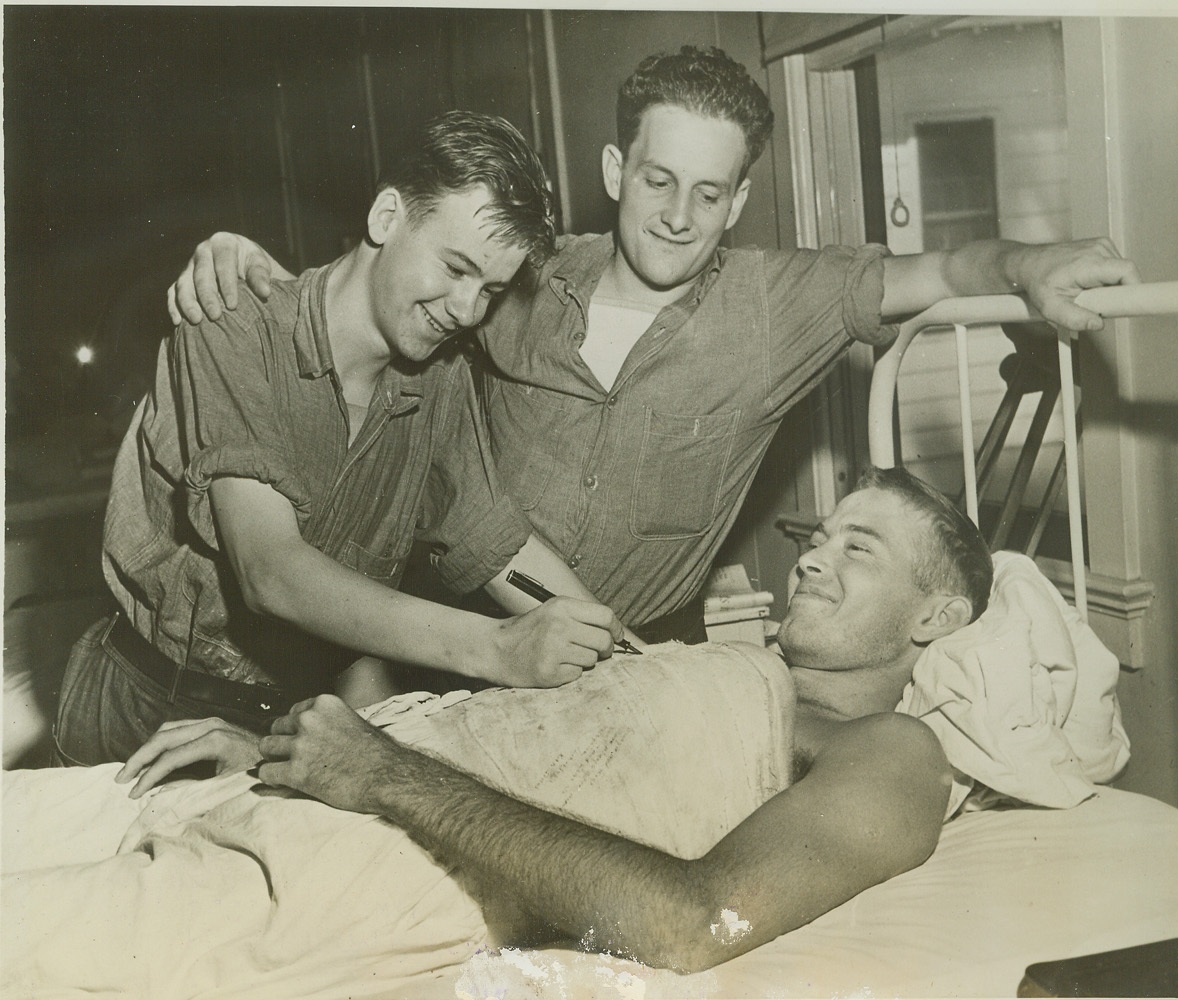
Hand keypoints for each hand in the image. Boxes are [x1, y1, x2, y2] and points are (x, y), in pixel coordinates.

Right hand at [115, 717, 261, 798]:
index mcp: (214, 741)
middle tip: (120, 779)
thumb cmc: (259, 774)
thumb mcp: (228, 786)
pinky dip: (160, 743)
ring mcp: (211, 722)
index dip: (149, 777)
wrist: (280, 757)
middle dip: (139, 759)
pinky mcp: (211, 724)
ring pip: (167, 730)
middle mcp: (210, 725)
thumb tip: (161, 797)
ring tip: (131, 769)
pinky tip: (151, 758)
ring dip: (146, 749)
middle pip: (163, 738)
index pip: (170, 758)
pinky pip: (177, 729)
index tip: (132, 793)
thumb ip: (195, 789)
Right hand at [166, 232, 280, 325]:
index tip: (233, 306)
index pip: (224, 264)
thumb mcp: (259, 264)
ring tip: (196, 320)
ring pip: (183, 283)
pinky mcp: (183, 279)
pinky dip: (173, 306)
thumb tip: (265, 292)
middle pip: (201, 275)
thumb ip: (261, 276)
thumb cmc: (251, 263)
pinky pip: (173, 291)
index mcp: (223, 243)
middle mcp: (203, 252)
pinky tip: (177, 321)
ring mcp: (190, 265)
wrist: (239, 260)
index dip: (227, 285)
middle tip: (215, 316)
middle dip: (207, 297)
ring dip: (188, 303)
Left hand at [258, 695, 396, 812]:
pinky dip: (271, 779)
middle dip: (282, 741)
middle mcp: (309, 720)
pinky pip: (266, 773)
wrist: (387, 777)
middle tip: (291, 754)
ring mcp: (301, 745)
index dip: (295, 727)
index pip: (293, 711)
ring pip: (266, 747)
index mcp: (324, 704)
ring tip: (283, 767)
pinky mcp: (296, 772)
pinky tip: (281, 782)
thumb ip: (331, 720)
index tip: (299, 737)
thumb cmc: (378, 753)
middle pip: (276, 727)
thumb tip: (319, 730)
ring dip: (273, 758)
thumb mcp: (355, 721)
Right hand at [476, 597, 620, 686]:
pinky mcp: (549, 671)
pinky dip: (570, 673)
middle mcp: (558, 625)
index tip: (617, 636)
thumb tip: (616, 631)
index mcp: (561, 606)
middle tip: (597, 651)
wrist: (495, 650)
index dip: (616, 628)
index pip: (605, 616)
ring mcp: (553, 649)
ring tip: (566, 656)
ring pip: (592, 659)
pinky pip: (578, 674)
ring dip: (585, 661)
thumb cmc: (529, 631)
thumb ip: (582, 617)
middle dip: (605, 649)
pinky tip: (556, 666)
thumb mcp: (553, 612)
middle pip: (604, 640)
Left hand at [1012, 237, 1140, 331]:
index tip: (1126, 304)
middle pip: (1125, 275)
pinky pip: (1114, 267)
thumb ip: (1074, 318)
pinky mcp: (1101, 246)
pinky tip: (1088, 282)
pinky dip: (1105, 278)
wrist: (1028, 263)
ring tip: (1087, 291)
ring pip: (1120, 272)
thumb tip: (1097, 323)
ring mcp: (1101, 245)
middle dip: (1115, 294)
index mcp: (1088, 262)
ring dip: (1109, 287)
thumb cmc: (1038, 282)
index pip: (1126, 271)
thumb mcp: (1050, 307)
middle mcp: (1098, 249)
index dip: (1132, 289)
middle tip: (1094, 303)